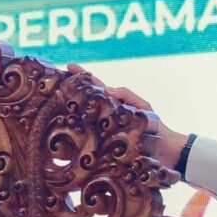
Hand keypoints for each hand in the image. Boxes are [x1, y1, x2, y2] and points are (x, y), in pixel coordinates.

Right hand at [62, 65, 176, 160]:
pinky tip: (64, 137)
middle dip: (69, 94)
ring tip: (53, 107)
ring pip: (82, 121)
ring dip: (68, 115)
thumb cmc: (155, 127)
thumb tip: (109, 89)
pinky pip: (88, 141)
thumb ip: (127, 96)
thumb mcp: (142, 107)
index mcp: (112, 105)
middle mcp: (103, 118)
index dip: (83, 76)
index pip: (95, 88)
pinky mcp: (102, 148)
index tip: (69, 66)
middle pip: (83, 103)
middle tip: (53, 87)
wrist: (164, 150)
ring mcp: (101, 132)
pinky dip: (76, 138)